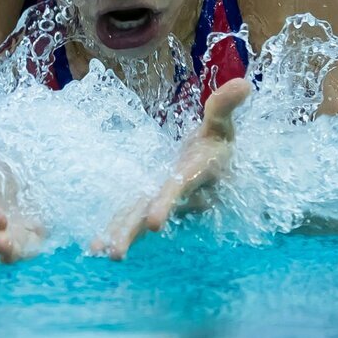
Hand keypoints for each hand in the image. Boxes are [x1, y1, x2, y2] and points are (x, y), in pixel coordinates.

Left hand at [92, 78, 251, 259]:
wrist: (216, 165)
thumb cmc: (217, 141)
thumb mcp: (221, 123)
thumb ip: (224, 106)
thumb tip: (243, 84)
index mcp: (194, 174)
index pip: (179, 188)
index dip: (167, 203)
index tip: (154, 223)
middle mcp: (176, 194)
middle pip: (152, 212)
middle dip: (133, 231)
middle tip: (115, 253)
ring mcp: (160, 200)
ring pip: (138, 219)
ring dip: (120, 235)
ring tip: (98, 253)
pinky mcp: (147, 202)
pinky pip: (129, 217)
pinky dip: (114, 230)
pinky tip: (94, 248)